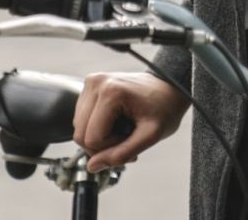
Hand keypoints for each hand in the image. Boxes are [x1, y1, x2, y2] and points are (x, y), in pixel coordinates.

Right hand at [73, 71, 189, 171]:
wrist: (168, 87)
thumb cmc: (164, 107)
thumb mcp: (151, 135)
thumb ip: (122, 153)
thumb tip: (92, 166)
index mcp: (110, 91)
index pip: (92, 139)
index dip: (110, 149)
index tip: (131, 141)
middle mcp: (96, 82)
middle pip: (80, 135)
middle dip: (102, 146)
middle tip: (127, 140)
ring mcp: (91, 82)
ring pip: (79, 128)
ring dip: (99, 137)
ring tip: (123, 130)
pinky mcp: (90, 86)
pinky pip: (82, 119)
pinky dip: (96, 127)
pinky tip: (115, 122)